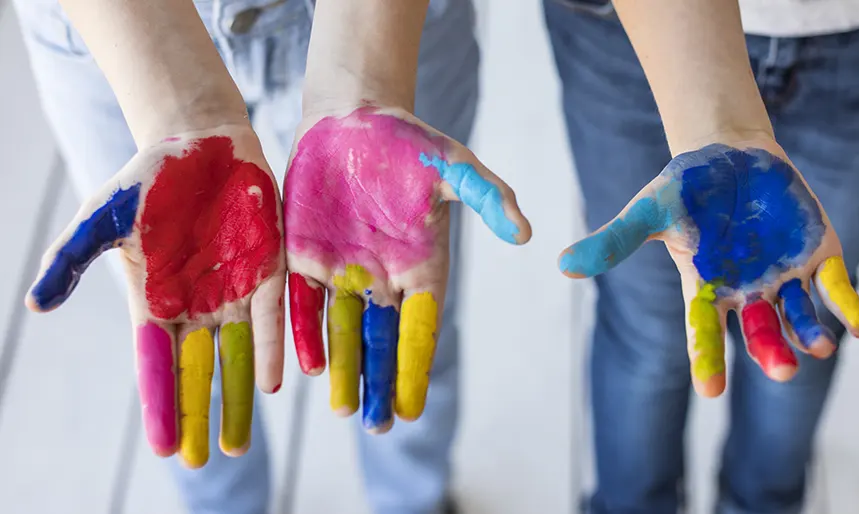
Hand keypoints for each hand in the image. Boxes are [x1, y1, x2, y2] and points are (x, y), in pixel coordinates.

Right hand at [26, 127, 284, 467]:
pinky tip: (274, 383)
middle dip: (206, 415)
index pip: (158, 366)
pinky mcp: (269, 268)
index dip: (162, 406)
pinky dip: (271, 350)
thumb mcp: (102, 217)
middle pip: (202, 372)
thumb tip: (35, 306)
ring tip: (243, 442)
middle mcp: (199, 306)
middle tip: (214, 460)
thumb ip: (72, 259)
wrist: (200, 141)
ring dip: (241, 398)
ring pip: (239, 356)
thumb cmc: (148, 178)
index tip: (167, 448)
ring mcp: (236, 290)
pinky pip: (273, 318)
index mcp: (156, 302)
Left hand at [284, 107, 530, 432]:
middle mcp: (384, 278)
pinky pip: (303, 305)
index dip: (416, 366)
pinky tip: (305, 368)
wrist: (352, 118)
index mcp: (423, 266)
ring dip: (343, 369)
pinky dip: (304, 335)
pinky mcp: (304, 257)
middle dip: (380, 383)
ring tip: (343, 410)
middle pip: (382, 341)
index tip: (414, 406)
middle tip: (379, 427)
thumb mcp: (453, 166)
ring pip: (342, 331)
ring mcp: (343, 270)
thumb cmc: (409, 141)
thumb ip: (487, 197)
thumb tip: (526, 233)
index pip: (420, 328)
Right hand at [559, 141, 858, 394]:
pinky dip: (848, 307)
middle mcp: (748, 294)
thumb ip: (614, 241)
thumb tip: (561, 265)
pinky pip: (836, 289)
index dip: (708, 359)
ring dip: (811, 334)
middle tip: (782, 370)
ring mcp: (785, 279)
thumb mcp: (650, 210)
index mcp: (707, 289)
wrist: (733, 154)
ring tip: (822, 346)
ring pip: (801, 318)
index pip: (705, 332)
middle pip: (761, 334)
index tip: (712, 389)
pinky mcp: (819, 258)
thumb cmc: (686, 185)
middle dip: (772, 352)